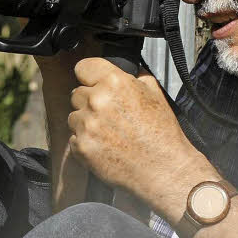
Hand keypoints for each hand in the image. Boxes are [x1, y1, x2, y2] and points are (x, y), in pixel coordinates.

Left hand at [67, 57, 212, 216]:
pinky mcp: (82, 146)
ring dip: (86, 122)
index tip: (93, 83)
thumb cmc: (162, 134)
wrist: (163, 169)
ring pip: (74, 116)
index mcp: (115, 83)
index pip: (83, 67)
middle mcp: (97, 100)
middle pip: (77, 93)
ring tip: (109, 133)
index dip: (89, 76)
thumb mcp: (155, 94)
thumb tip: (125, 73)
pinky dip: (85, 142)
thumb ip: (134, 79)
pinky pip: (74, 138)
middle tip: (109, 115)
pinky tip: (105, 147)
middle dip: (89, 102)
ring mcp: (87, 125)